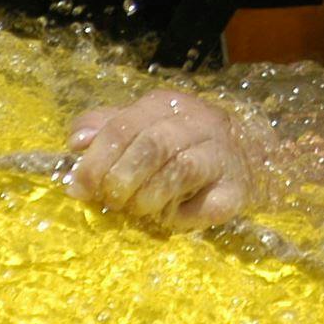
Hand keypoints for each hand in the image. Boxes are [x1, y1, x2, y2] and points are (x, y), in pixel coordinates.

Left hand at [67, 88, 253, 229]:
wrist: (247, 158)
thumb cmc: (182, 144)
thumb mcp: (142, 126)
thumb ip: (106, 129)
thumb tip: (76, 142)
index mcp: (165, 106)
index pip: (123, 127)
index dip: (96, 162)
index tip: (80, 189)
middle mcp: (197, 123)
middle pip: (151, 145)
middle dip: (121, 180)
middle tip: (113, 201)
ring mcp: (220, 155)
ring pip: (180, 170)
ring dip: (148, 198)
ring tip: (139, 208)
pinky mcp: (236, 190)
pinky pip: (206, 205)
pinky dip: (181, 217)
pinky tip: (171, 216)